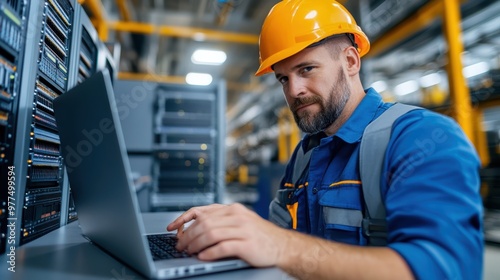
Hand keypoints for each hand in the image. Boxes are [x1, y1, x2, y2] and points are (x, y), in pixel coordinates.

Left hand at [168, 203, 287, 266]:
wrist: (282, 246)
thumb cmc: (259, 236)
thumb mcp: (239, 222)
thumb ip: (220, 222)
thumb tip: (193, 228)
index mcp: (232, 209)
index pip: (202, 210)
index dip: (183, 218)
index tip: (172, 228)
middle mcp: (237, 216)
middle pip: (203, 223)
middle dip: (187, 236)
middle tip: (180, 246)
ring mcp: (243, 229)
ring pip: (210, 234)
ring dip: (195, 244)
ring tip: (189, 252)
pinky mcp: (247, 243)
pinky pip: (223, 247)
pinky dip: (210, 253)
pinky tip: (203, 257)